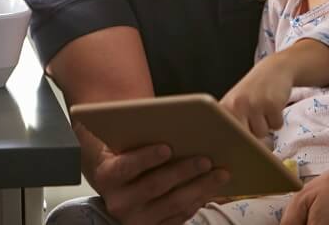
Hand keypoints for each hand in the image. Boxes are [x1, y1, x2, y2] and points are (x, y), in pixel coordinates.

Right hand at [80, 126, 229, 224]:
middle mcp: (120, 202)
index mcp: (108, 176)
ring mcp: (137, 219)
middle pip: (154, 186)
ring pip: (173, 204)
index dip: (146, 158)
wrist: (118, 187)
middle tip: (206, 159)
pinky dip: (198, 201)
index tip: (167, 147)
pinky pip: (179, 217)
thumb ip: (134, 132)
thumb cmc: (126, 157)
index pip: (126, 167)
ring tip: (220, 173)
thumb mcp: (123, 144)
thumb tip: (162, 115)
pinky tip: (211, 188)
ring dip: (199, 188)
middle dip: (183, 171)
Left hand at [220, 54, 294, 137]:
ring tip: (263, 111)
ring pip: (262, 134)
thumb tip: (233, 150)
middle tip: (254, 122)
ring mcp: (254, 104)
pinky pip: (276, 126)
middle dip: (251, 137)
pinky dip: (277, 120)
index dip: (233, 143)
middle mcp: (237, 105)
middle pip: (245, 139)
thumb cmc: (252, 92)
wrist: (273, 70)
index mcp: (224, 108)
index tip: (238, 145)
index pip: (226, 135)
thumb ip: (231, 124)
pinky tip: (272, 106)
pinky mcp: (272, 104)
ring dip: (265, 127)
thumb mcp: (235, 104)